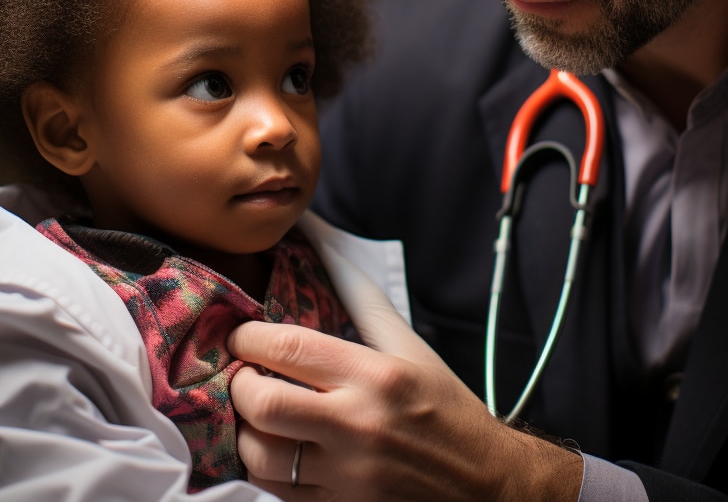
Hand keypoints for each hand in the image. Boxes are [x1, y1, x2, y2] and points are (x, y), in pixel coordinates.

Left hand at [227, 302, 581, 500]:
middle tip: (244, 376)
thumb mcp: (413, 349)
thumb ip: (364, 304)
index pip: (288, 347)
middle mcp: (358, 425)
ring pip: (260, 454)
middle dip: (240, 386)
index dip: (249, 338)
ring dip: (246, 432)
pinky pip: (276, 491)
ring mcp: (348, 476)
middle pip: (262, 403)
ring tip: (257, 416)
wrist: (488, 484)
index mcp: (375, 376)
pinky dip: (264, 469)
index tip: (242, 336)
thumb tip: (328, 250)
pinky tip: (275, 450)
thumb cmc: (447, 410)